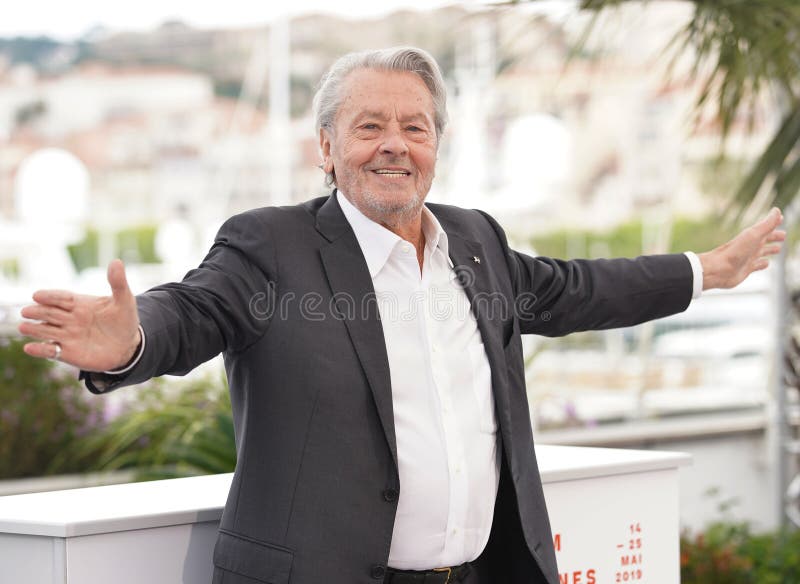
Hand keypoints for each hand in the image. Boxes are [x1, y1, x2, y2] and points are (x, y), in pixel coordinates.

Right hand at [18, 259, 140, 370]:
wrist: (128, 346)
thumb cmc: (124, 320)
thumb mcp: (124, 300)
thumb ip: (118, 283)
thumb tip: (116, 262)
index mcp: (80, 303)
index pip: (62, 297)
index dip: (50, 296)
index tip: (37, 295)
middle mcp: (69, 318)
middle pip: (50, 313)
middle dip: (38, 312)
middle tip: (27, 311)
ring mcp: (67, 335)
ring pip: (46, 330)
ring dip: (34, 329)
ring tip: (23, 327)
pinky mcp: (67, 353)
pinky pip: (50, 351)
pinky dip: (40, 350)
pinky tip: (30, 348)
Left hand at [699, 207, 785, 289]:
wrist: (718, 269)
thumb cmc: (734, 251)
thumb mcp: (753, 235)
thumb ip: (766, 224)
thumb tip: (777, 211)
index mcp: (753, 236)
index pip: (767, 228)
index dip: (775, 223)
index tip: (781, 218)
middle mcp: (751, 246)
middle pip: (766, 240)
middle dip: (775, 237)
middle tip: (783, 235)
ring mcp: (749, 257)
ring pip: (763, 252)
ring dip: (771, 250)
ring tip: (778, 249)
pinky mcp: (747, 269)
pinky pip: (758, 265)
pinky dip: (763, 264)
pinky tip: (766, 263)